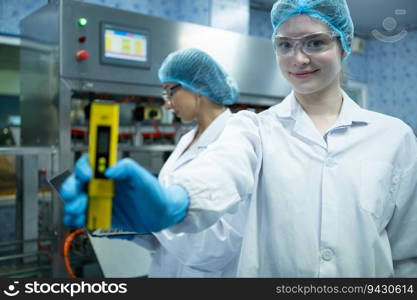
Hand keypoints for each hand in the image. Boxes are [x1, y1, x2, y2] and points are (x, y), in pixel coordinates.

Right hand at [60, 156, 189, 233]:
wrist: (162, 215)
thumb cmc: (155, 193)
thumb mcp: (143, 177)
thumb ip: (128, 168)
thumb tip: (110, 169)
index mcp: (111, 172)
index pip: (90, 164)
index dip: (83, 167)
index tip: (87, 174)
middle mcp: (102, 185)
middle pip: (77, 182)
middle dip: (71, 188)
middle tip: (75, 196)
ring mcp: (100, 200)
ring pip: (76, 200)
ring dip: (72, 205)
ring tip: (78, 210)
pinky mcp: (100, 215)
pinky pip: (82, 216)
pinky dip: (76, 219)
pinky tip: (79, 220)